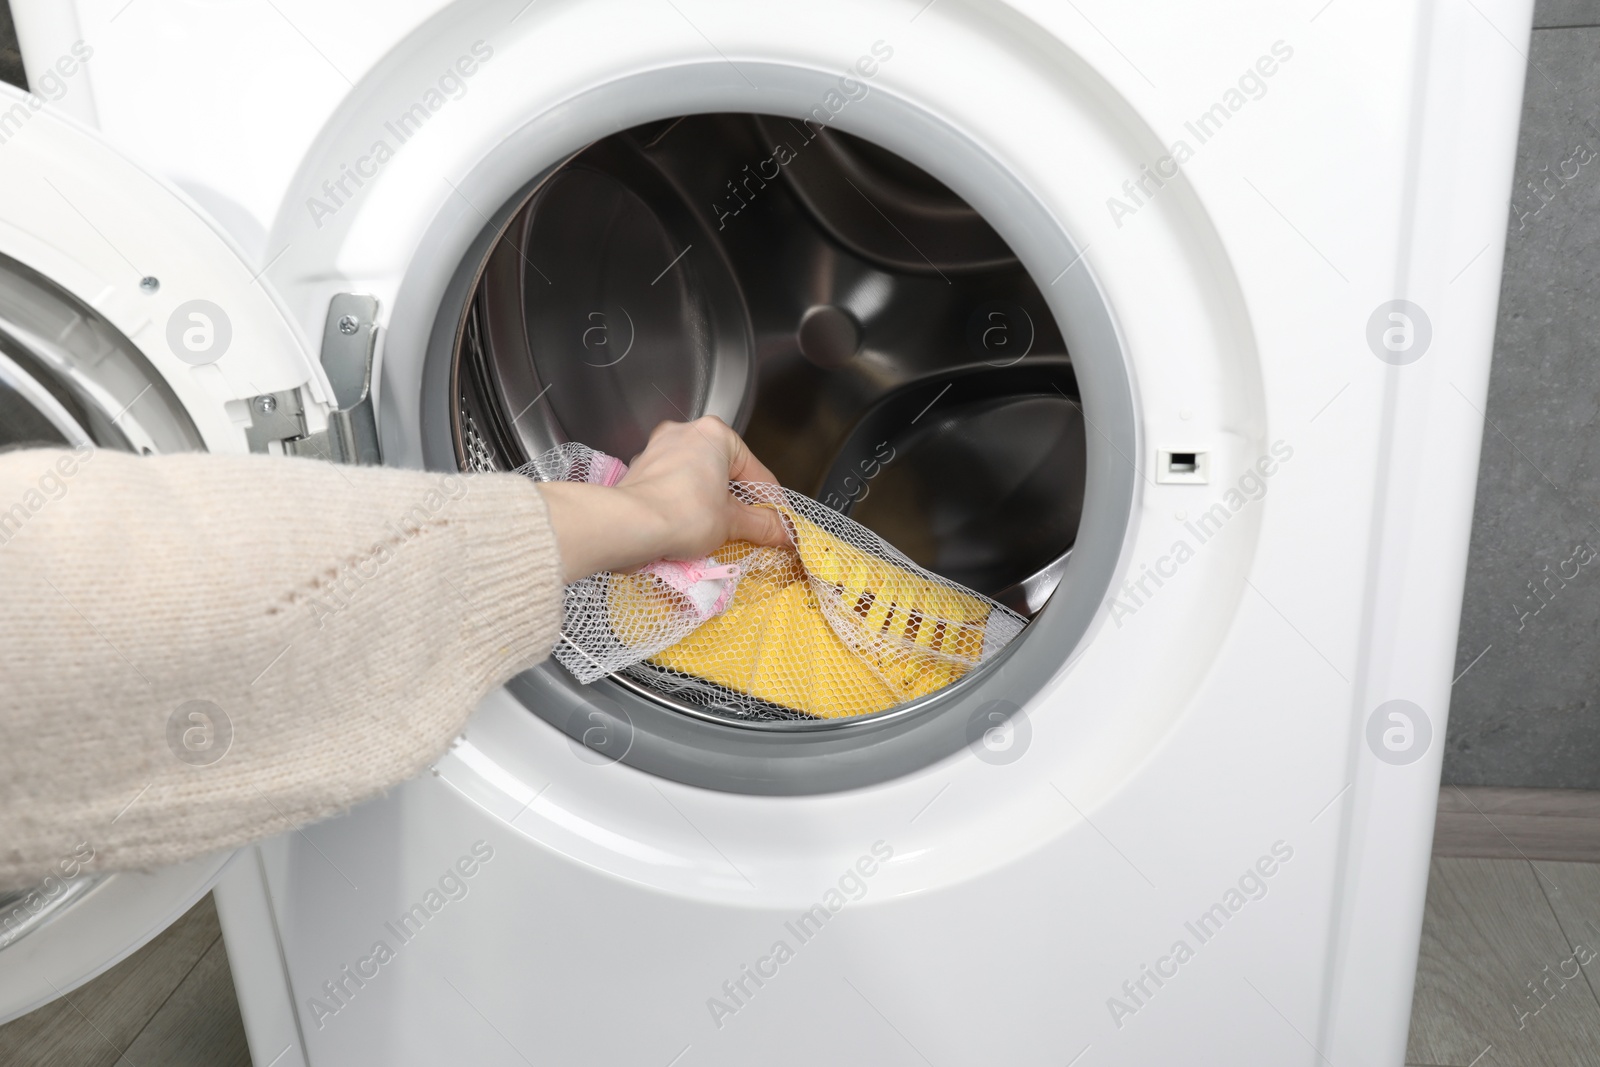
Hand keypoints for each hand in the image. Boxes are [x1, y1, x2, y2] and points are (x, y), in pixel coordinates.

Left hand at [536, 417, 790, 582]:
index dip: (770, 502)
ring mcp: (657, 450)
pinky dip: (683, 507)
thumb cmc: (683, 515)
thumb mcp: (733, 523)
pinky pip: (672, 489)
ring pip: (696, 480)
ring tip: (717, 535)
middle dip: (736, 503)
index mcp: (714, 434)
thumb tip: (784, 531)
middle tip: (748, 531)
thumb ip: (763, 525)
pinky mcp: (639, 471)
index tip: (778, 523)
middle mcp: (684, 433)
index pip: (755, 472)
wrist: (627, 527)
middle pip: (724, 473)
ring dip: (709, 505)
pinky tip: (687, 530)